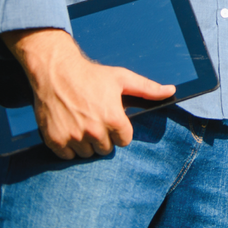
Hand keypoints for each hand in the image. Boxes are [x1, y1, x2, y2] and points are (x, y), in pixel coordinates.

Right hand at [2, 28, 175, 159]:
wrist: (55, 71)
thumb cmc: (90, 74)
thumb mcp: (121, 77)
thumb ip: (148, 88)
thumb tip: (171, 90)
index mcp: (113, 118)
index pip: (124, 140)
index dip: (118, 128)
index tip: (110, 116)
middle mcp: (94, 131)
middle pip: (106, 149)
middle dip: (103, 135)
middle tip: (94, 116)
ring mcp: (74, 138)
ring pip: (87, 154)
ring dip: (86, 142)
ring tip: (81, 121)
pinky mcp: (56, 141)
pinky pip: (68, 156)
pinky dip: (68, 146)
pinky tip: (68, 127)